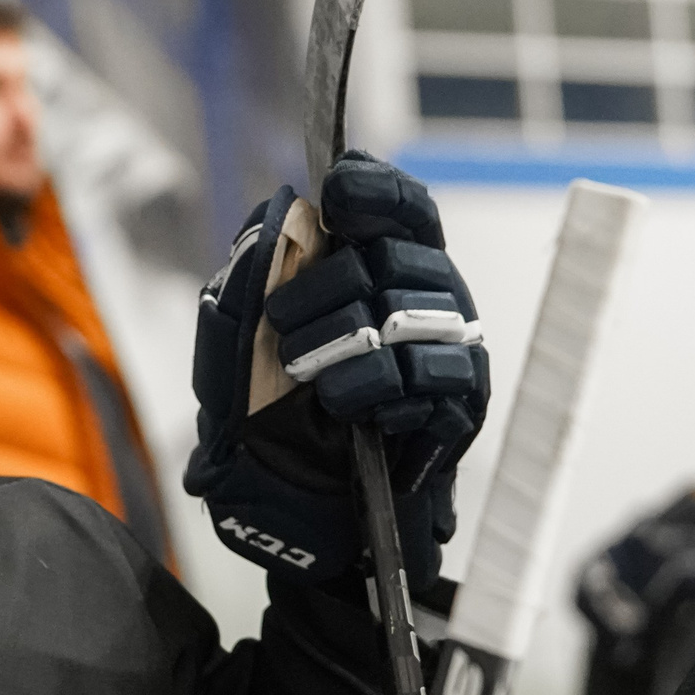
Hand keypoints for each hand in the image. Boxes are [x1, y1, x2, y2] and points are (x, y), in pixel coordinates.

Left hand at [185, 153, 487, 587]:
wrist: (293, 505)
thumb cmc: (267, 415)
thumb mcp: (234, 345)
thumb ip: (249, 282)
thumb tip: (276, 221)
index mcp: (376, 267)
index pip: (401, 206)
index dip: (376, 190)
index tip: (337, 194)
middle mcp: (422, 296)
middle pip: (398, 255)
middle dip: (330, 284)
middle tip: (282, 325)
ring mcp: (448, 347)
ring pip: (416, 312)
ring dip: (346, 341)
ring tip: (303, 375)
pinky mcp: (460, 402)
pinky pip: (437, 375)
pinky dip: (381, 386)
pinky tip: (345, 405)